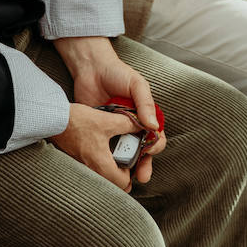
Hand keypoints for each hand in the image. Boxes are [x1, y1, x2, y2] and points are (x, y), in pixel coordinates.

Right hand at [51, 102, 145, 190]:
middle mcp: (92, 170)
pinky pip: (92, 167)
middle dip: (122, 172)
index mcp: (101, 165)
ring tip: (113, 148)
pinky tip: (99, 144)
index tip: (133, 157)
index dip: (132, 172)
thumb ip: (127, 124)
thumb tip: (142, 125)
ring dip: (111, 166)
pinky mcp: (77, 159)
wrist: (53, 119)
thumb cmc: (77, 122)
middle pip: (114, 182)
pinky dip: (99, 160)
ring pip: (103, 175)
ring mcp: (83, 166)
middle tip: (125, 155)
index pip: (124, 183)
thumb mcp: (106, 120)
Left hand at [53, 37, 164, 187]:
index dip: (156, 146)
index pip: (156, 137)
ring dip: (127, 167)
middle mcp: (133, 126)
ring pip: (125, 154)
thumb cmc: (117, 72)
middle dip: (144, 165)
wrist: (90, 67)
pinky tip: (107, 168)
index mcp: (145, 116)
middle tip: (142, 176)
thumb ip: (145, 104)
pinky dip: (108, 159)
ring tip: (126, 178)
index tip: (151, 151)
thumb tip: (154, 127)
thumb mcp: (136, 84)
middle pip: (143, 151)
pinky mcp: (101, 131)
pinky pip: (106, 148)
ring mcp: (116, 130)